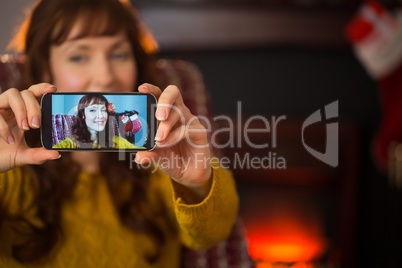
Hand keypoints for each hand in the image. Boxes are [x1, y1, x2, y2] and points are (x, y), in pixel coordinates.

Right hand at [0, 83, 59, 172]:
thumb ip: (39, 155)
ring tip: (25, 128)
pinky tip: (9, 140)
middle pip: (26, 93)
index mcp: (25, 112)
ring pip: (13, 94)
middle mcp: (13, 107)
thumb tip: (56, 155)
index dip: (43, 88)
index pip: (35, 94)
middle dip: (34, 107)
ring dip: (21, 109)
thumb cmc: (4, 155)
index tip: (53, 89)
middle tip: (36, 124)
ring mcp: (0, 109)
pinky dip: (4, 126)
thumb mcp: (24, 156)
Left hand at [136, 84, 211, 202]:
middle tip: (157, 116)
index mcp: (167, 113)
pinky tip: (165, 144)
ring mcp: (190, 121)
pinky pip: (187, 129)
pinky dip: (174, 137)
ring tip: (158, 139)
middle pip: (173, 93)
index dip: (151, 89)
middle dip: (164, 101)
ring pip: (180, 111)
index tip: (141, 89)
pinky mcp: (199, 132)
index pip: (160, 94)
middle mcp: (179, 113)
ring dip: (166, 125)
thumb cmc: (171, 158)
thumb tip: (138, 156)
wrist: (188, 173)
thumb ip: (147, 153)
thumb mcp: (155, 155)